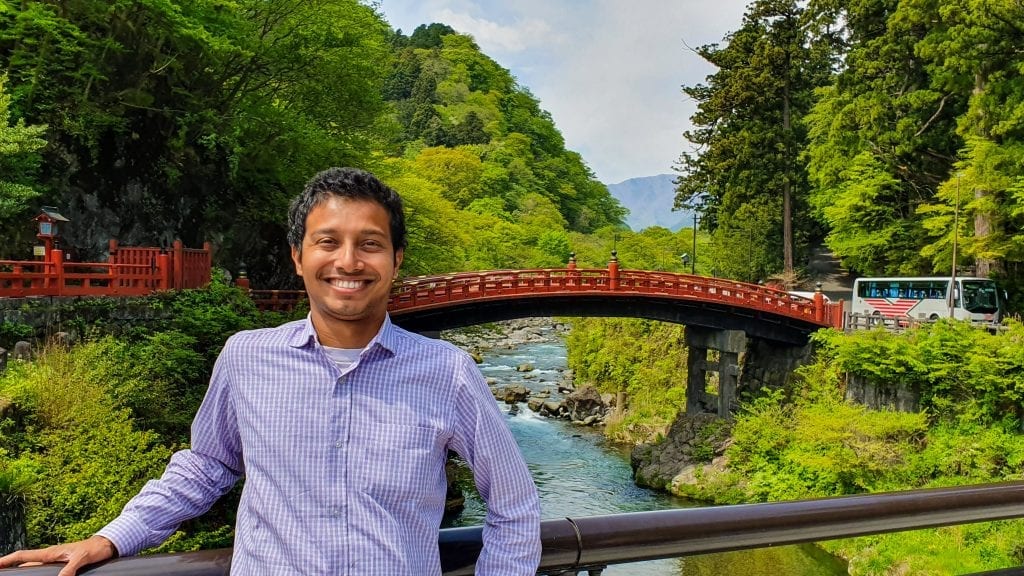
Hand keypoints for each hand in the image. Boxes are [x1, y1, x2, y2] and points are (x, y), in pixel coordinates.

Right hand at [0, 535, 116, 575]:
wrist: (106, 546)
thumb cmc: (94, 549)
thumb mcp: (81, 559)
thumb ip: (70, 569)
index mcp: (50, 552)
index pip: (23, 555)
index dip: (8, 559)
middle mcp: (50, 555)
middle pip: (24, 561)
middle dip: (10, 565)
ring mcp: (55, 560)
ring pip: (33, 565)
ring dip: (21, 569)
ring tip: (10, 573)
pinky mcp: (62, 564)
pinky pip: (43, 569)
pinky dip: (34, 572)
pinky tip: (32, 575)